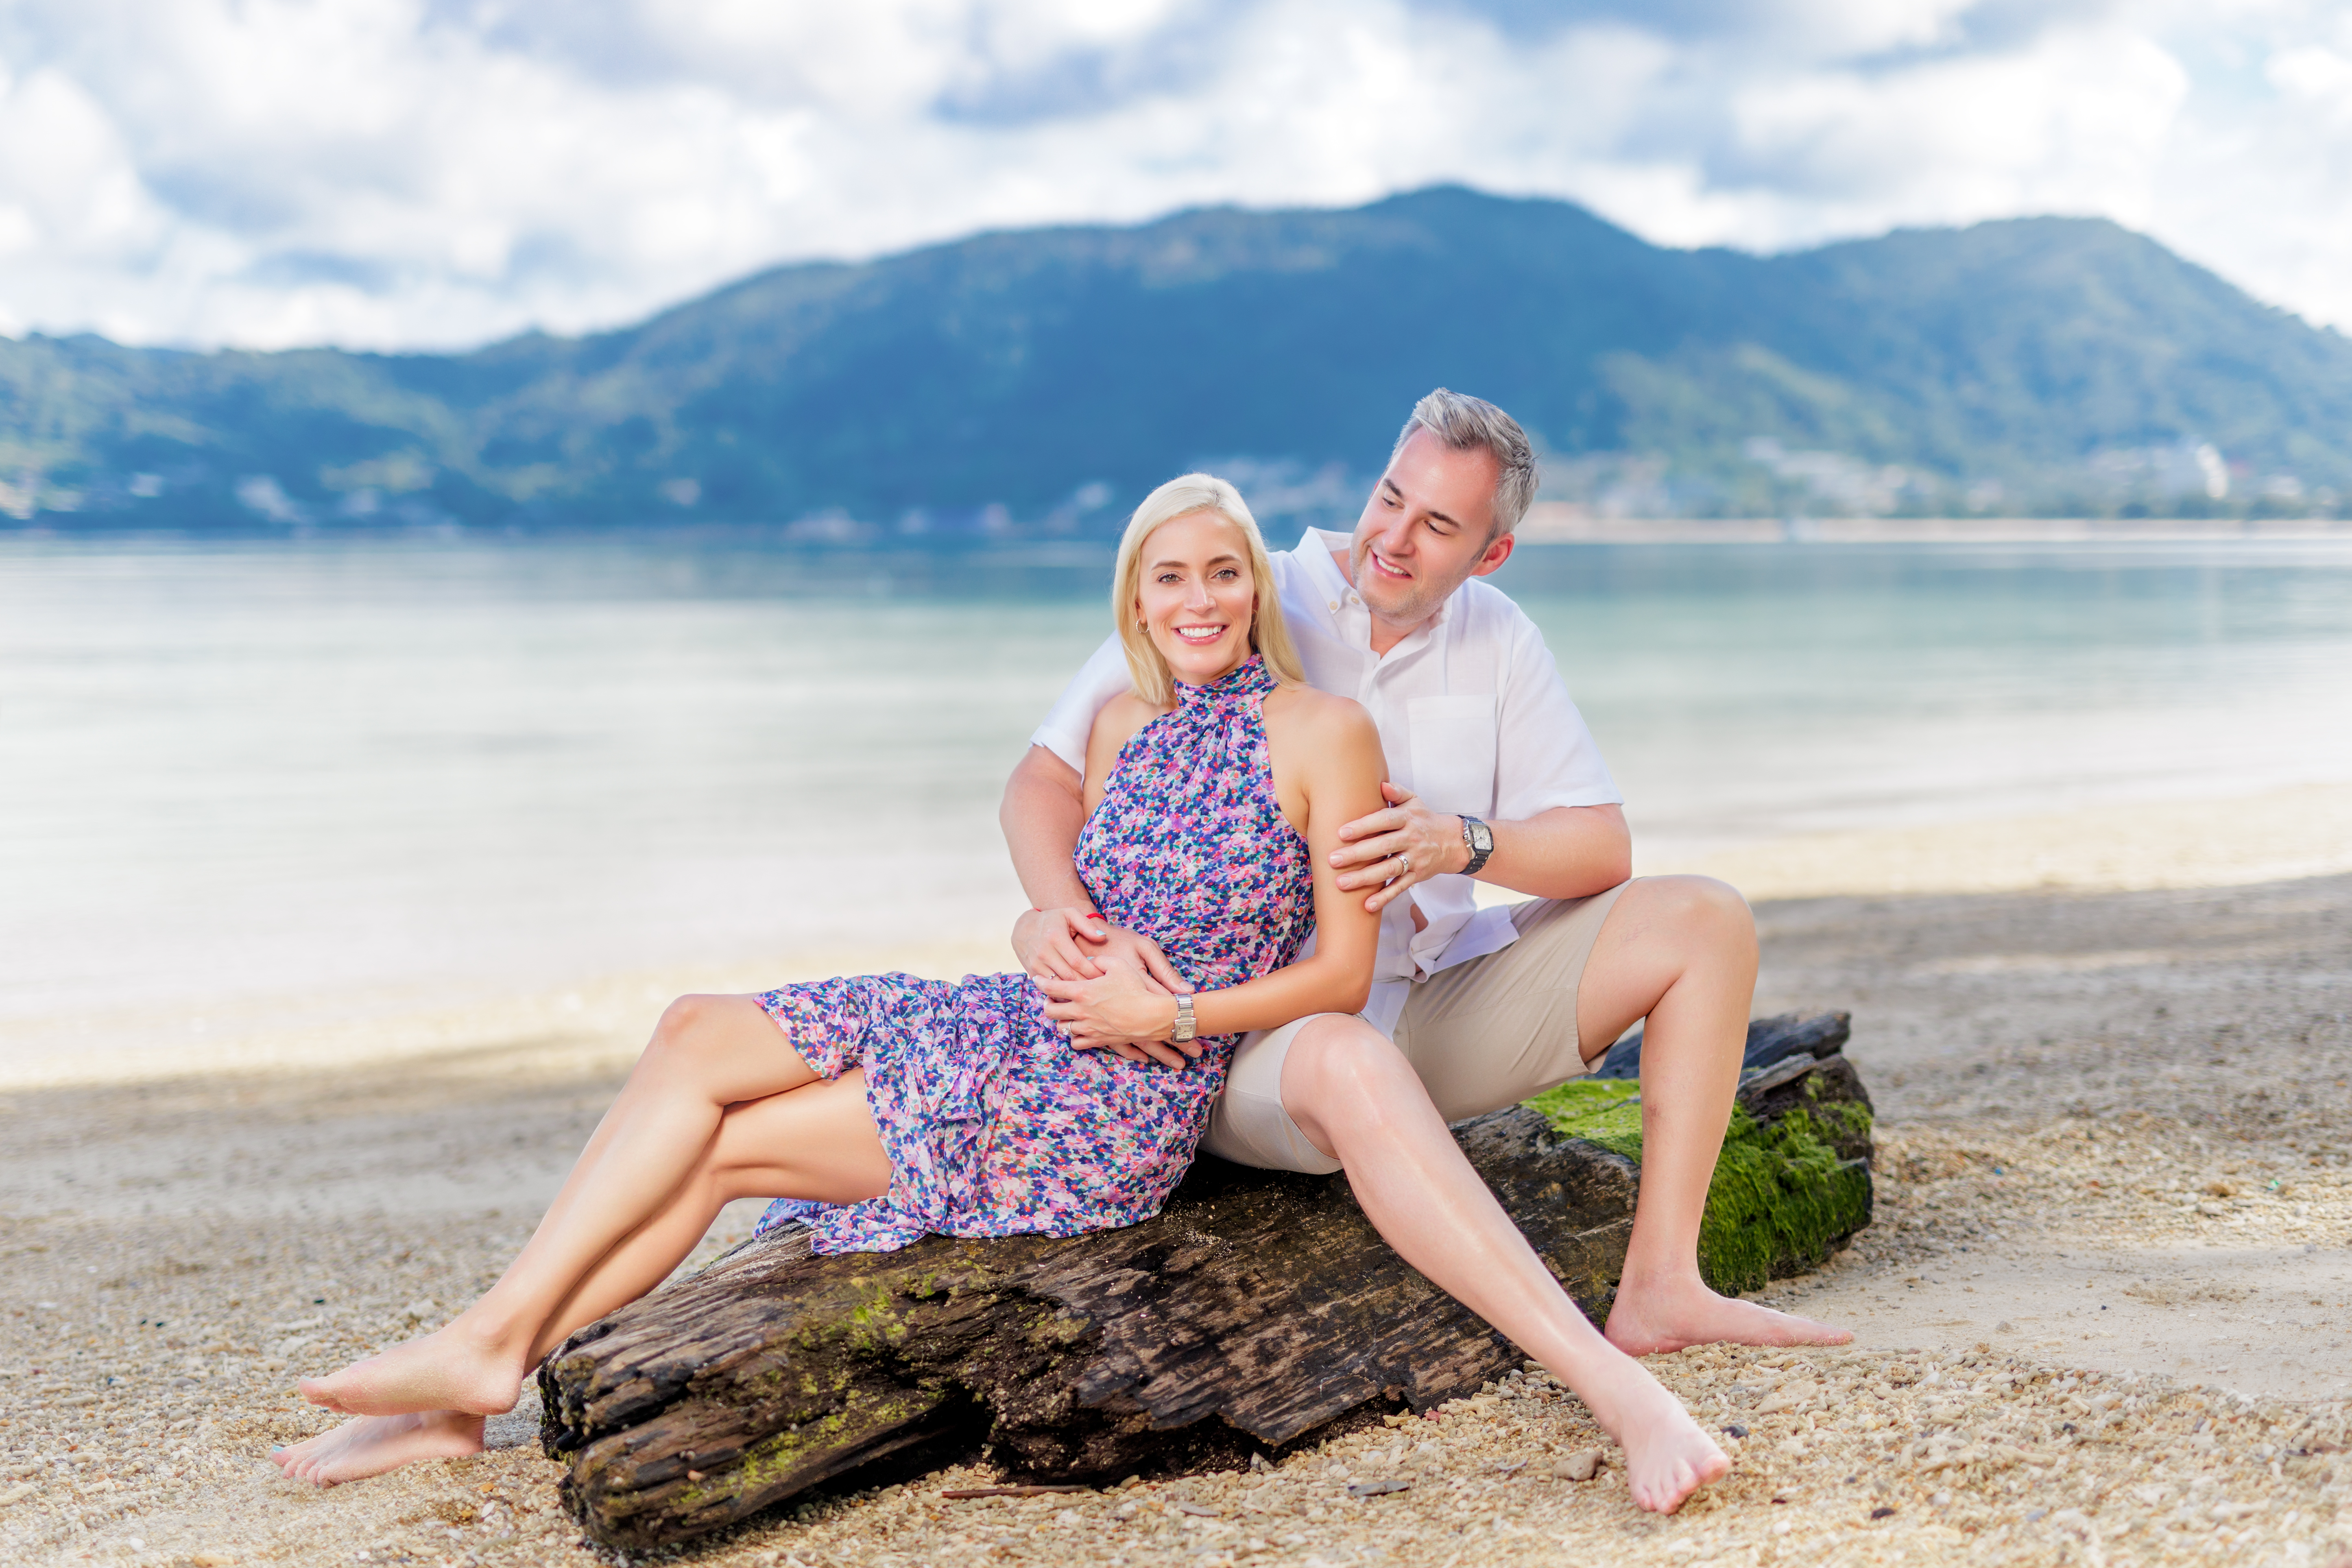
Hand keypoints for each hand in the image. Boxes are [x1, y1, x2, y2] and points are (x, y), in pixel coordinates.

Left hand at [1035, 955, 1199, 1068]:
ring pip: (1061, 1027)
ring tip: (1065, 1013)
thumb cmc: (1136, 988)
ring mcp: (1087, 1028)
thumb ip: (1098, 961)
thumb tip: (1087, 962)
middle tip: (1051, 998)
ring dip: (1060, 1019)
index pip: (1051, 987)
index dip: (1041, 982)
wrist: (1152, 1016)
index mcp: (1082, 991)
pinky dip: (1073, 1037)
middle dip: (1047, 1003)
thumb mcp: (1118, 964)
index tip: (1037, 979)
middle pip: (1050, 1010)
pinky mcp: (1097, 1040)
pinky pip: (1075, 1043)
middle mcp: (1080, 1011)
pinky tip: (1078, 1029)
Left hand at [1330, 782, 1467, 913]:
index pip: (1384, 821)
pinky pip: (1399, 888)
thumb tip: (1381, 785)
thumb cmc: (1424, 819)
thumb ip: (1397, 792)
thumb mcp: (1414, 801)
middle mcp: (1412, 839)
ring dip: (1364, 878)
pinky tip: (1367, 906)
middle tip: (1332, 860)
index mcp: (1408, 819)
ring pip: (1388, 870)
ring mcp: (1415, 859)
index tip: (1341, 832)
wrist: (1453, 842)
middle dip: (1357, 854)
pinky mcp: (1417, 876)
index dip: (1364, 826)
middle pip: (1383, 847)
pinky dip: (1384, 897)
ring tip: (1341, 883)